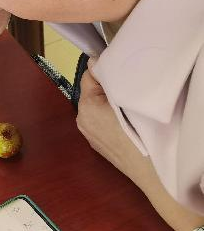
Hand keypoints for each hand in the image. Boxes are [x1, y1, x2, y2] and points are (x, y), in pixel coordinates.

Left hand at [76, 64, 148, 183]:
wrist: (148, 168)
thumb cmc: (138, 130)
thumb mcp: (124, 99)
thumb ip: (107, 80)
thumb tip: (94, 61)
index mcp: (86, 106)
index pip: (88, 77)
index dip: (102, 71)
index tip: (116, 68)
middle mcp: (82, 119)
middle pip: (91, 93)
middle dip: (105, 88)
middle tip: (126, 87)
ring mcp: (88, 133)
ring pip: (95, 108)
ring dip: (107, 104)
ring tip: (127, 106)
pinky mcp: (96, 144)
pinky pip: (100, 122)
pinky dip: (109, 118)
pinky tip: (125, 123)